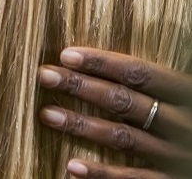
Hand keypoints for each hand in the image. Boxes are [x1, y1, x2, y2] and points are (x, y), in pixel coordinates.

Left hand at [38, 47, 191, 177]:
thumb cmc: (191, 120)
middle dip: (81, 86)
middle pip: (123, 101)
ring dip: (82, 125)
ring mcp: (175, 154)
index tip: (66, 55)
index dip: (102, 63)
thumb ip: (156, 85)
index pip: (139, 73)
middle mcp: (181, 123)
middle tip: (45, 76)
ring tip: (47, 114)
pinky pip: (133, 178)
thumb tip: (108, 66)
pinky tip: (72, 166)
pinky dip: (102, 173)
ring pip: (122, 137)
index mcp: (185, 94)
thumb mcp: (184, 97)